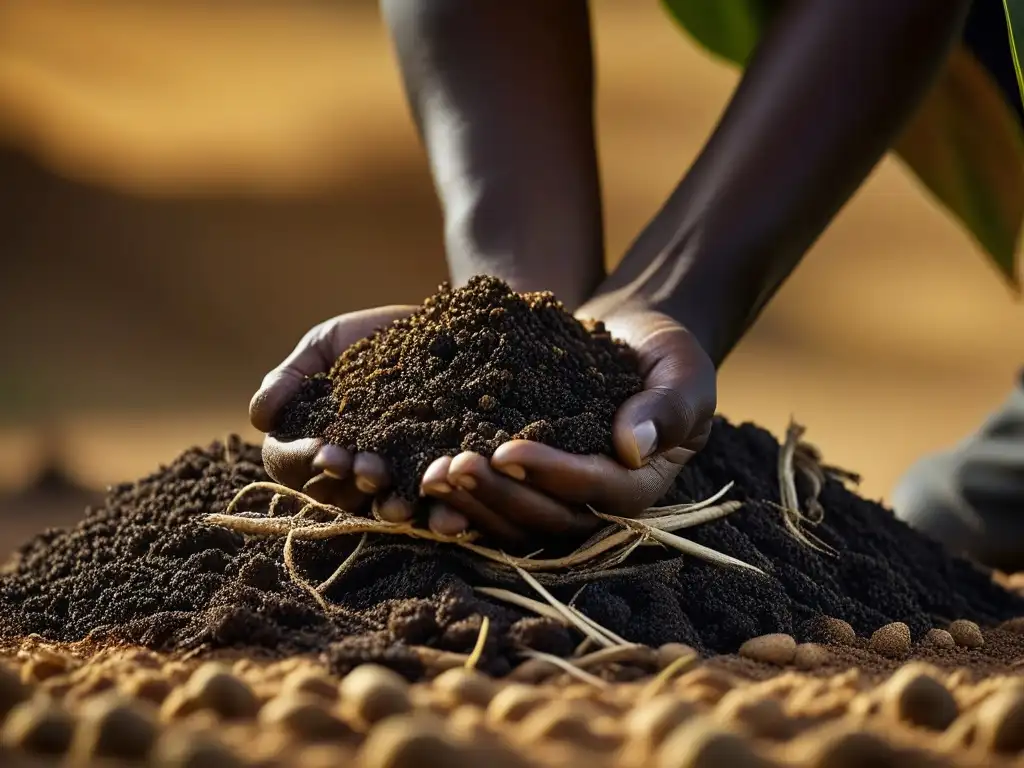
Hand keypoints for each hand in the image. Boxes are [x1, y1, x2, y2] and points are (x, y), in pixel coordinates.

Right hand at [249, 305, 416, 517]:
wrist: (435, 327)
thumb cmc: (370, 337)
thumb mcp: (324, 347)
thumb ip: (290, 379)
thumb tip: (258, 419)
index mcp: (312, 439)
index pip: (288, 463)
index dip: (300, 462)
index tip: (322, 450)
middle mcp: (347, 467)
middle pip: (331, 493)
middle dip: (344, 484)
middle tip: (362, 468)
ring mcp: (389, 474)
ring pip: (374, 504)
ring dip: (380, 502)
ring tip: (391, 488)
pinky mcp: (430, 473)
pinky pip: (423, 497)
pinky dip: (425, 504)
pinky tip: (431, 499)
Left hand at [414, 306, 716, 545]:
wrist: (626, 339)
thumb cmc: (663, 352)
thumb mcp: (682, 369)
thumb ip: (669, 405)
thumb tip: (634, 447)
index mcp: (642, 483)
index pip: (600, 492)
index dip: (554, 476)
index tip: (508, 450)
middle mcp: (599, 505)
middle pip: (549, 518)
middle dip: (499, 496)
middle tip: (452, 467)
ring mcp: (559, 499)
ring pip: (514, 521)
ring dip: (470, 504)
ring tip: (429, 476)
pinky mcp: (526, 486)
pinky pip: (493, 504)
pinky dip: (459, 498)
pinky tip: (420, 477)